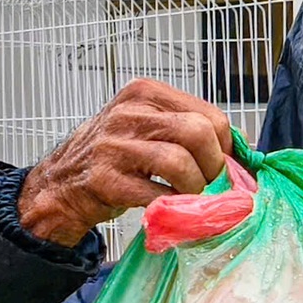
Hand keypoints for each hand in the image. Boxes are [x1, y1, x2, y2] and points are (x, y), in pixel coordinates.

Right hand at [17, 80, 232, 246]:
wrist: (62, 184)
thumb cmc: (113, 157)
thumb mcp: (148, 129)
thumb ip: (187, 131)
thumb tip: (241, 150)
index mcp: (146, 94)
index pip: (209, 114)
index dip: (226, 147)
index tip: (224, 166)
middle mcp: (129, 113)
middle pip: (198, 133)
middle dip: (214, 166)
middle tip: (212, 186)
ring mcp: (114, 145)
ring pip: (179, 162)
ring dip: (196, 188)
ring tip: (193, 198)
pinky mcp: (106, 179)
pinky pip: (157, 194)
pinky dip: (174, 206)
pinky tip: (173, 208)